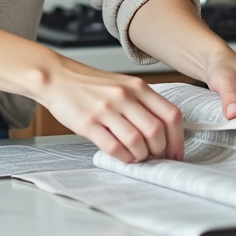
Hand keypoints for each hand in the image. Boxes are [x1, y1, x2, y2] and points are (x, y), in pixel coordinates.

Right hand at [36, 56, 184, 163]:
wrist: (57, 77)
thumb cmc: (90, 84)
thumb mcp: (123, 85)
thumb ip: (143, 103)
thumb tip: (164, 133)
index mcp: (137, 86)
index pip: (171, 114)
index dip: (178, 139)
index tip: (176, 152)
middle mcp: (124, 96)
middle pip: (156, 131)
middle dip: (160, 150)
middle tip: (155, 156)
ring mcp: (106, 109)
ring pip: (136, 141)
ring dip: (141, 155)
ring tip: (137, 156)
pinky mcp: (88, 123)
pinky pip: (113, 147)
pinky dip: (123, 157)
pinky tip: (123, 156)